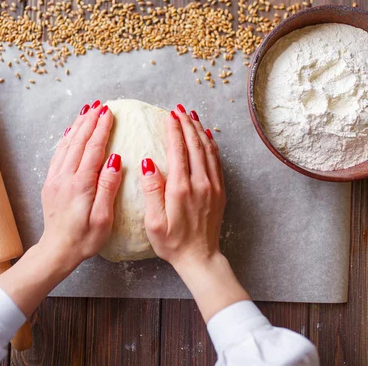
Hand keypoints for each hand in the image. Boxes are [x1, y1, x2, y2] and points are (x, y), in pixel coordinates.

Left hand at [38, 100, 121, 269]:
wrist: (57, 251)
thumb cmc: (84, 239)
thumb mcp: (103, 218)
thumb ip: (108, 187)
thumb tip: (115, 160)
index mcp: (81, 185)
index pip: (93, 149)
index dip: (101, 129)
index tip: (109, 113)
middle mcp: (65, 178)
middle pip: (78, 142)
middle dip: (90, 121)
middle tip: (100, 106)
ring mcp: (55, 179)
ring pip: (67, 145)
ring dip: (77, 126)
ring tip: (87, 112)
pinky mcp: (50, 183)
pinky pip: (58, 155)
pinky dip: (66, 140)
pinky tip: (71, 133)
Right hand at [140, 104, 224, 265]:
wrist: (200, 258)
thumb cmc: (172, 243)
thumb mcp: (154, 222)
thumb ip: (151, 191)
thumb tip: (147, 163)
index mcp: (181, 189)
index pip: (178, 150)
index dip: (174, 130)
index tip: (169, 115)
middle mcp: (200, 183)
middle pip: (195, 145)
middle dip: (187, 124)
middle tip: (179, 109)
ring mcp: (213, 186)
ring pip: (208, 150)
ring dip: (199, 131)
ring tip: (191, 116)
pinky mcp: (219, 191)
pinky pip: (216, 161)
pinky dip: (211, 145)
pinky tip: (206, 137)